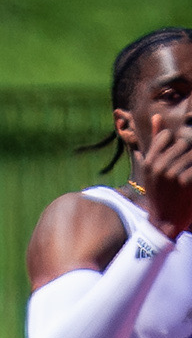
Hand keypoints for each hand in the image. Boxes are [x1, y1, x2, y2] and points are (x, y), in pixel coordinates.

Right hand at [141, 114, 191, 238]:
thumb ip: (156, 141)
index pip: (167, 137)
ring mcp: (172, 173)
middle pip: (184, 144)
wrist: (164, 221)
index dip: (176, 145)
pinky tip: (189, 182)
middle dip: (188, 154)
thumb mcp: (152, 169)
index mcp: (149, 161)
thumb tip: (158, 116)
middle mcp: (159, 166)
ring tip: (185, 177)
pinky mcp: (186, 181)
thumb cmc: (160, 193)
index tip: (178, 158)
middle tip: (184, 168)